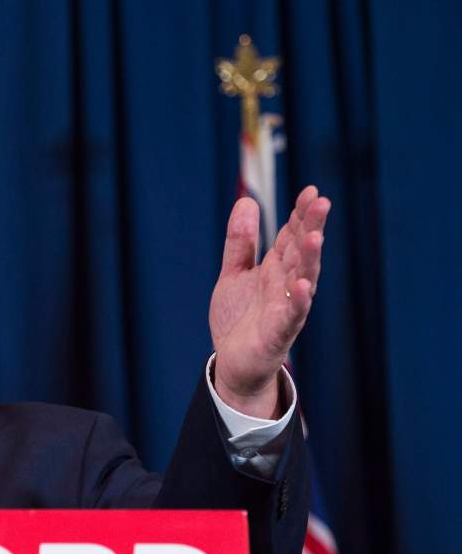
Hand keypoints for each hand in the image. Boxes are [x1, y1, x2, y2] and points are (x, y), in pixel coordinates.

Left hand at [209, 186, 330, 417]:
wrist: (232, 363)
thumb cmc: (239, 318)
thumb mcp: (234, 274)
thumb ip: (241, 242)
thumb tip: (246, 201)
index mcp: (275, 269)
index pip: (291, 236)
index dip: (300, 215)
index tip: (310, 191)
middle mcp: (285, 286)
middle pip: (300, 253)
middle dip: (311, 228)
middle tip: (321, 202)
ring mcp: (285, 309)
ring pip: (302, 281)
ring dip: (309, 260)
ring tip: (314, 237)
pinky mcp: (278, 334)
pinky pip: (291, 316)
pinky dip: (298, 302)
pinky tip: (302, 286)